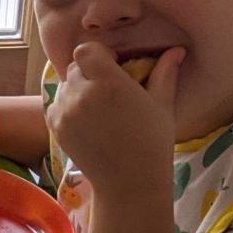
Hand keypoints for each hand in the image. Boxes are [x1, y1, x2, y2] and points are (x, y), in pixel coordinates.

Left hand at [44, 43, 182, 198]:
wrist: (130, 183)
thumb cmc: (152, 142)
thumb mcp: (162, 105)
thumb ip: (164, 73)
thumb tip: (176, 50)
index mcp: (108, 83)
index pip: (85, 49)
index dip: (98, 54)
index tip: (113, 66)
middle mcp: (82, 93)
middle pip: (74, 66)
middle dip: (90, 72)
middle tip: (108, 89)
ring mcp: (65, 111)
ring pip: (64, 85)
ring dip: (78, 90)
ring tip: (99, 109)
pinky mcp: (56, 127)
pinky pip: (57, 104)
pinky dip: (69, 108)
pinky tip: (89, 122)